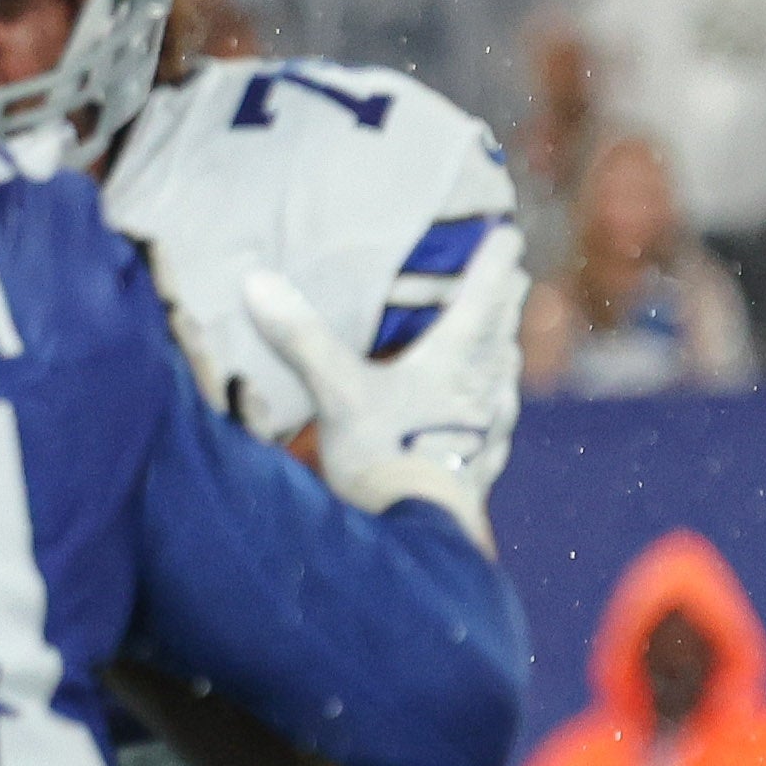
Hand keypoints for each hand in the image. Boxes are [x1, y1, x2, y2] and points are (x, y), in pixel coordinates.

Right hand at [242, 229, 526, 545]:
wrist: (418, 531)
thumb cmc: (383, 454)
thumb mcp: (337, 391)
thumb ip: (300, 336)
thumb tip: (256, 280)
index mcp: (456, 354)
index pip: (486, 291)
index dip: (496, 259)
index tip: (507, 234)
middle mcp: (484, 383)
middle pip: (504, 327)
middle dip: (505, 300)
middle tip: (510, 278)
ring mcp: (490, 425)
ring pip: (506, 373)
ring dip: (503, 350)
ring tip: (500, 340)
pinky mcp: (486, 462)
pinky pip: (499, 422)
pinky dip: (495, 404)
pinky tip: (491, 416)